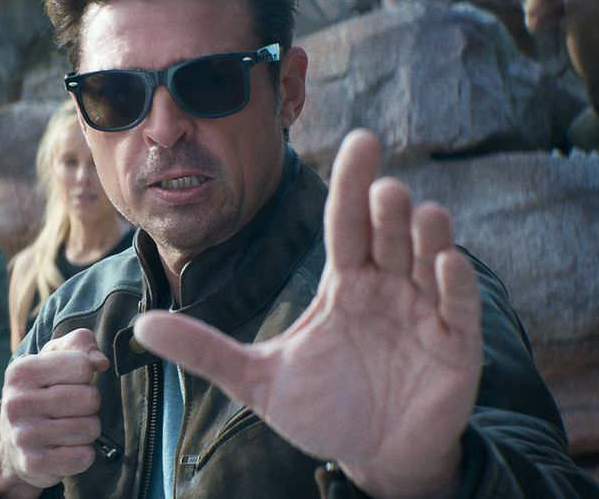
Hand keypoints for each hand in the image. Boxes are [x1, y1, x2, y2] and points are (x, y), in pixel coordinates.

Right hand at [0, 328, 108, 495]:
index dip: (85, 374)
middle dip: (90, 404)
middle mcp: (17, 402)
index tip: (69, 382)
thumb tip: (100, 361)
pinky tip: (66, 448)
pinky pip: (84, 456)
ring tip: (68, 427)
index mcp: (21, 371)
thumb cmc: (41, 392)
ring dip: (88, 429)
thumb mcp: (54, 358)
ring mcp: (23, 435)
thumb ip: (80, 344)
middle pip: (89, 398)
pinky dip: (83, 453)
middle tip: (72, 408)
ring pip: (90, 428)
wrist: (12, 443)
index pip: (83, 367)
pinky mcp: (34, 463)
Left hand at [133, 129, 481, 497]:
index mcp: (344, 284)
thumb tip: (140, 325)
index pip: (345, 223)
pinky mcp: (455, 346)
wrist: (371, 458)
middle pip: (386, 233)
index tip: (359, 139)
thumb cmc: (322, 410)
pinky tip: (445, 262)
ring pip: (427, 256)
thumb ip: (203, 349)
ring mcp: (423, 313)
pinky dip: (454, 283)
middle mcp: (385, 287)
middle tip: (381, 185)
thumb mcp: (255, 378)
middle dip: (385, 207)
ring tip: (416, 212)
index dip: (351, 183)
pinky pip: (458, 306)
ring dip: (425, 233)